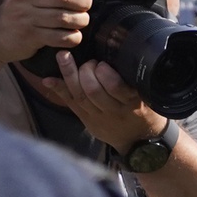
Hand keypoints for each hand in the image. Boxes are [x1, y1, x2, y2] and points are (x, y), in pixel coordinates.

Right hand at [0, 0, 92, 66]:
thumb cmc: (8, 7)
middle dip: (82, 0)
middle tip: (86, 3)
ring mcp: (26, 17)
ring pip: (65, 18)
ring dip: (80, 19)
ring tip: (81, 19)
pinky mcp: (30, 37)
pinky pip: (61, 37)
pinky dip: (73, 37)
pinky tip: (73, 34)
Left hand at [23, 50, 166, 153]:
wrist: (139, 142)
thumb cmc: (145, 111)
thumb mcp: (147, 95)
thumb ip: (134, 79)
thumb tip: (117, 54)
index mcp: (132, 101)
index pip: (115, 86)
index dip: (104, 72)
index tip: (103, 63)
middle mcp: (114, 110)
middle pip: (92, 90)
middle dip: (86, 71)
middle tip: (89, 62)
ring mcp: (98, 116)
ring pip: (80, 96)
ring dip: (69, 74)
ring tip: (63, 56)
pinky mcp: (87, 121)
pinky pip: (71, 105)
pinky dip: (59, 90)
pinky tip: (48, 80)